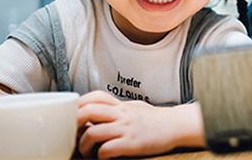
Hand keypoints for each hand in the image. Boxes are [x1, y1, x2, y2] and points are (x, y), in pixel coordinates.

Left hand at [76, 91, 204, 157]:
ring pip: (93, 132)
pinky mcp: (132, 144)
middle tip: (73, 135)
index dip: (79, 104)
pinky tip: (104, 158)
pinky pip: (107, 149)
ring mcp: (126, 129)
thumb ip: (118, 108)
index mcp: (121, 106)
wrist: (178, 126)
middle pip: (88, 111)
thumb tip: (100, 112)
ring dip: (84, 145)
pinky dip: (100, 156)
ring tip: (87, 152)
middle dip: (74, 123)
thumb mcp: (135, 108)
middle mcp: (122, 114)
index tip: (73, 116)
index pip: (95, 97)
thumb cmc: (157, 119)